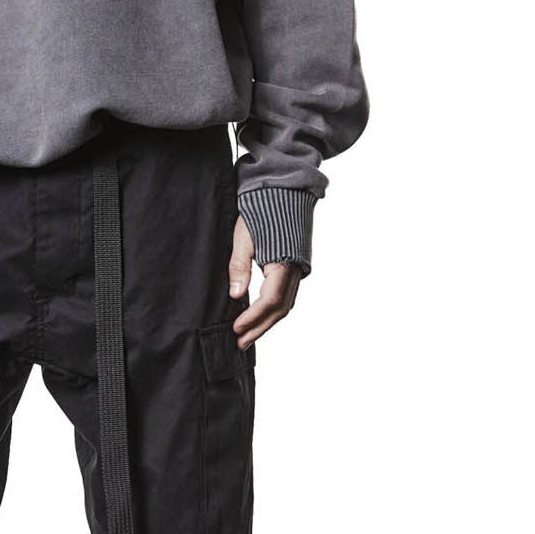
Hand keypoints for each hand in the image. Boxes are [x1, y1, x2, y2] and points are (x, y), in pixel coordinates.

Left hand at [227, 214, 301, 347]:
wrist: (284, 190)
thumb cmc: (261, 208)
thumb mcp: (243, 237)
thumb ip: (239, 266)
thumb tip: (235, 296)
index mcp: (285, 264)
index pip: (270, 301)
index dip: (253, 319)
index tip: (235, 330)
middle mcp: (296, 270)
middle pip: (280, 309)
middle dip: (260, 328)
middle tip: (239, 344)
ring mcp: (299, 269)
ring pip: (286, 304)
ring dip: (267, 322)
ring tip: (247, 335)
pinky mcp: (295, 266)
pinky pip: (287, 294)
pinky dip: (273, 309)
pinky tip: (258, 315)